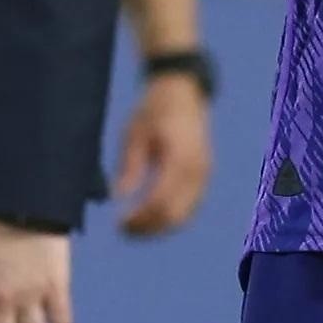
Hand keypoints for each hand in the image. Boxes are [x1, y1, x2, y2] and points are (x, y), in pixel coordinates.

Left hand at [114, 73, 212, 237]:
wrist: (183, 91)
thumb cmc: (154, 109)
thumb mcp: (134, 133)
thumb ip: (129, 166)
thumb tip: (118, 196)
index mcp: (179, 156)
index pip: (160, 200)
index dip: (139, 218)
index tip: (118, 223)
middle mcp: (197, 169)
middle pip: (174, 215)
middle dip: (149, 228)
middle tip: (123, 231)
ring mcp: (204, 173)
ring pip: (184, 216)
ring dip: (159, 226)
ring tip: (133, 228)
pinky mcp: (204, 176)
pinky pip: (190, 207)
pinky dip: (170, 217)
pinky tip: (149, 217)